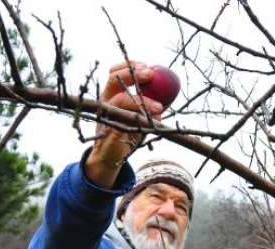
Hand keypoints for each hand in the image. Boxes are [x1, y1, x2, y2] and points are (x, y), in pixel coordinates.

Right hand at [86, 60, 163, 187]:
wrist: (111, 156)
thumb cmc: (127, 132)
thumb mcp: (140, 115)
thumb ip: (149, 104)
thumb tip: (168, 94)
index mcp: (112, 94)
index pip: (116, 72)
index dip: (130, 66)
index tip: (148, 67)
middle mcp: (106, 101)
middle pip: (113, 78)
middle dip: (132, 73)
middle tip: (151, 74)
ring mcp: (105, 114)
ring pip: (120, 99)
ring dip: (142, 100)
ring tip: (159, 108)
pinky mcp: (108, 128)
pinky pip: (124, 120)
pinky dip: (140, 118)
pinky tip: (153, 121)